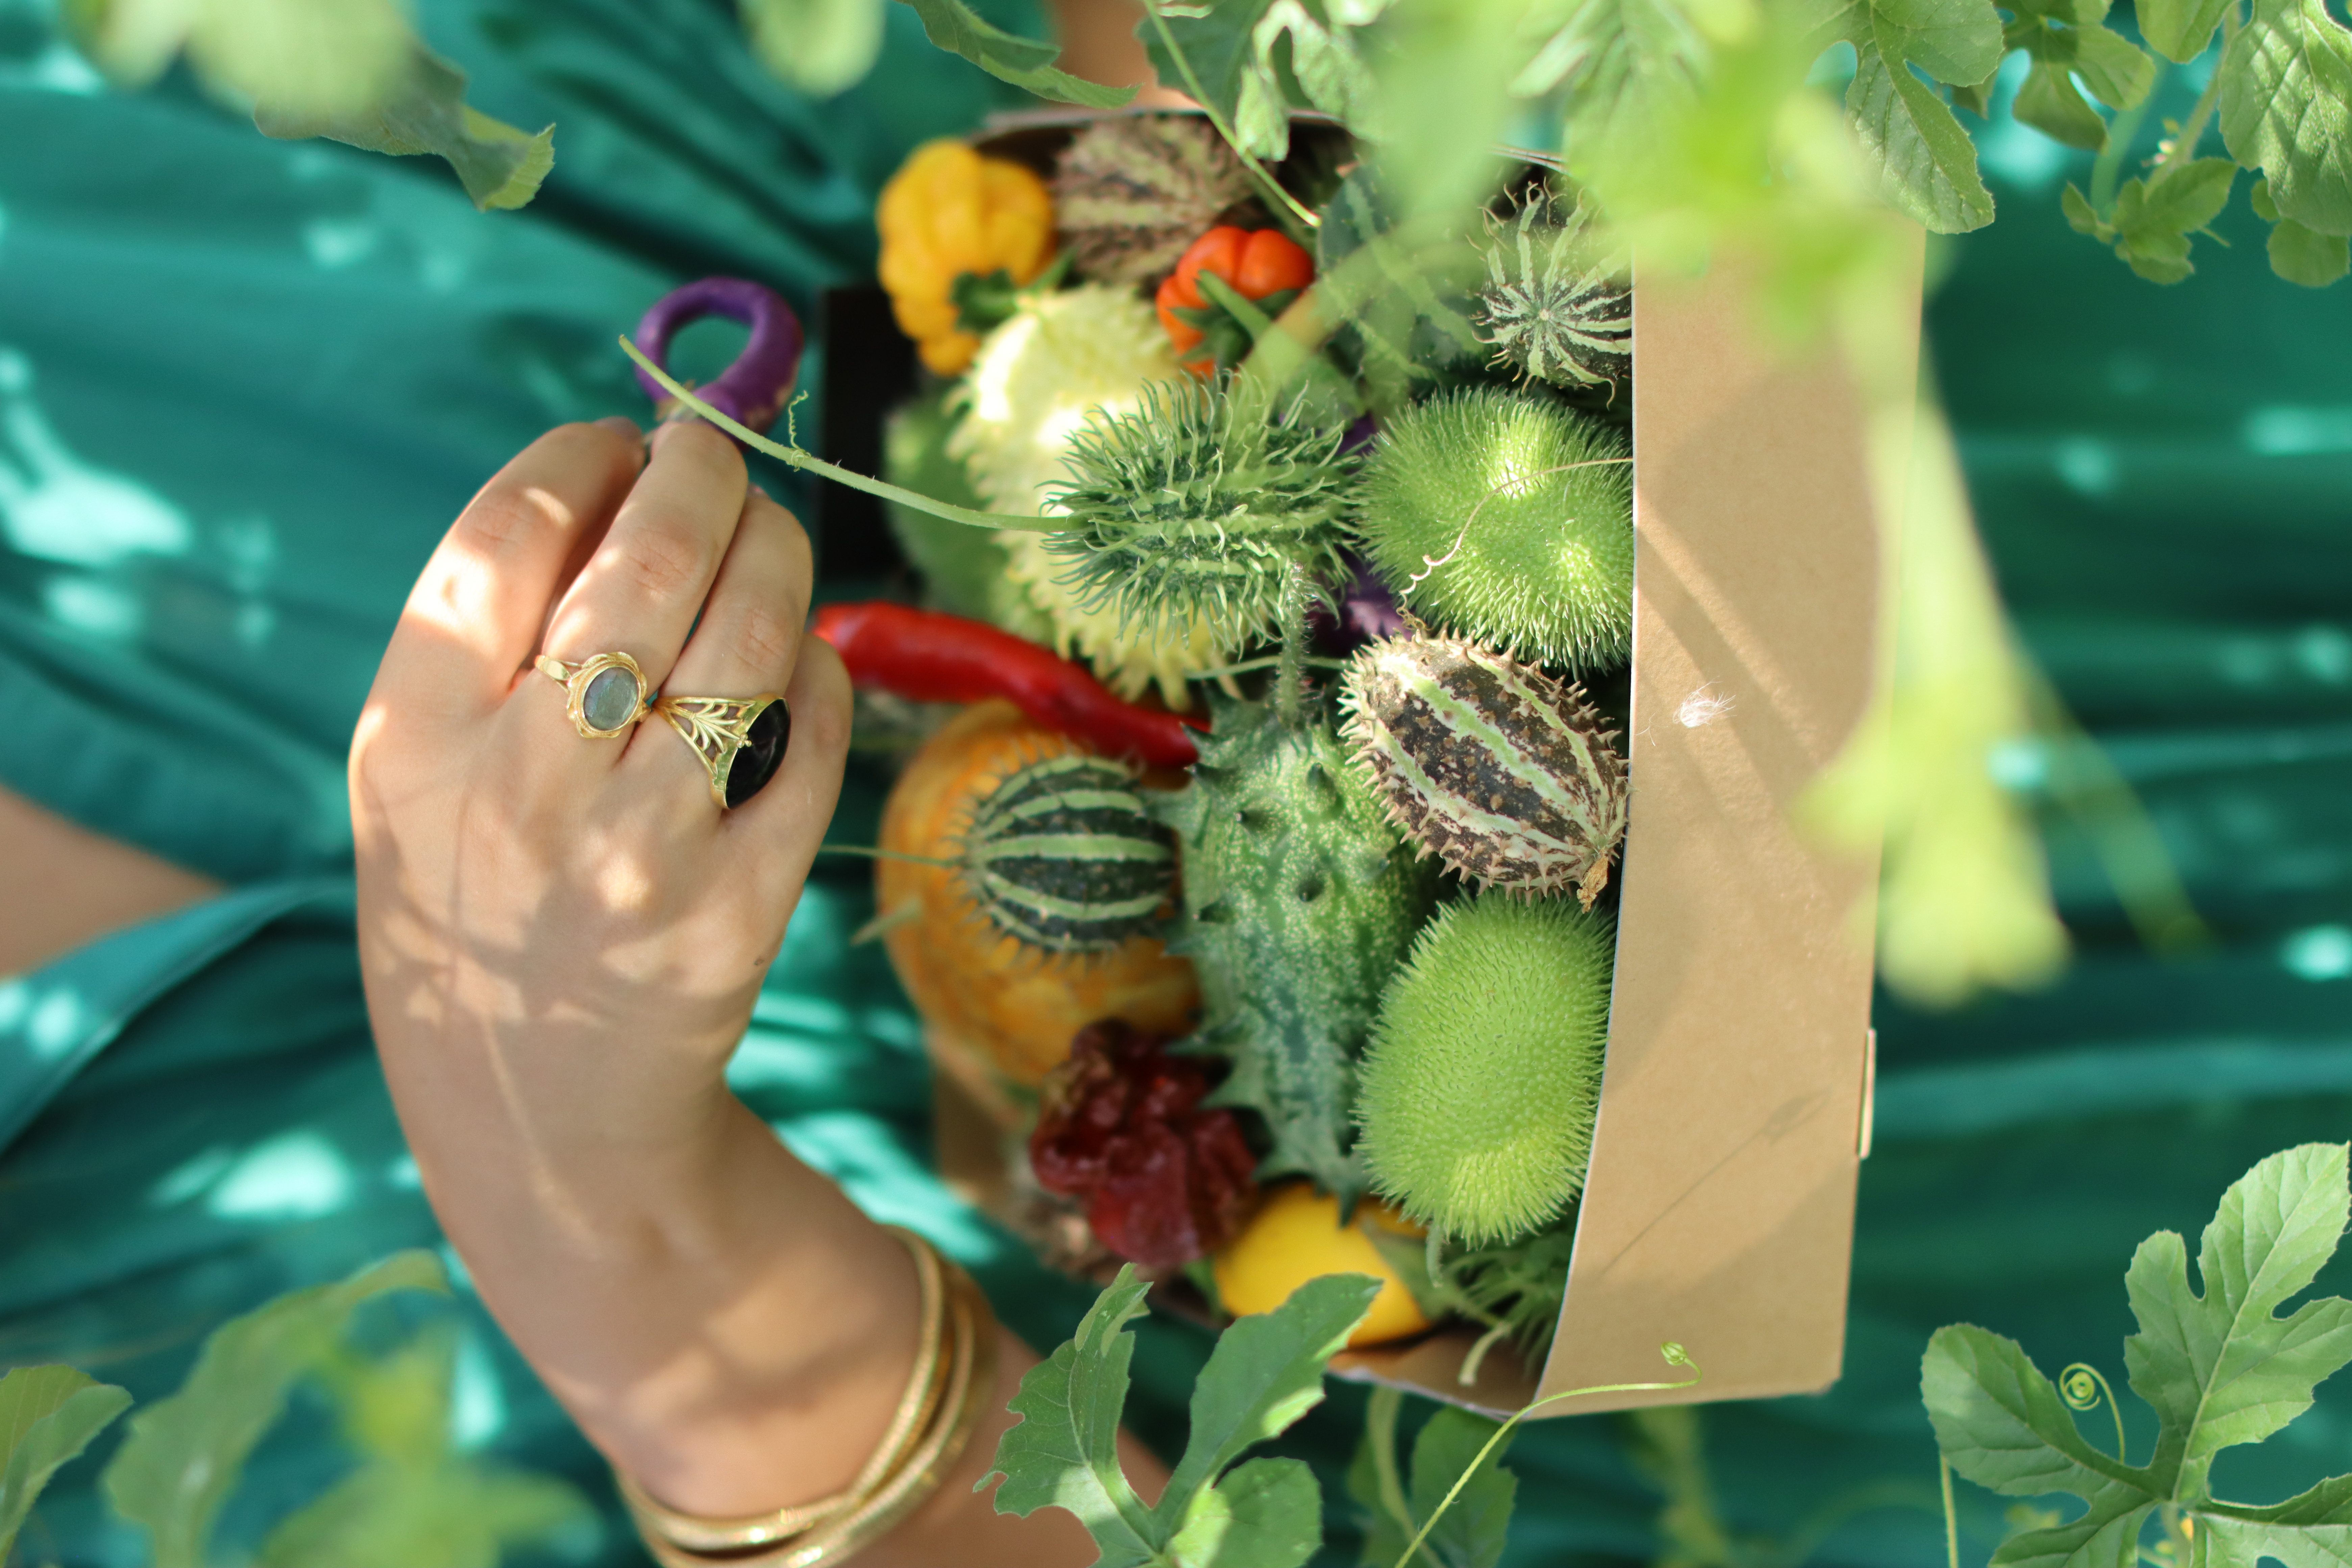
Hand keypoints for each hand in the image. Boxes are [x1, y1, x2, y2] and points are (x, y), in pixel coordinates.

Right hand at [350, 417, 910, 1507]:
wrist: (537, 1119)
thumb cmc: (475, 909)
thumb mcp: (420, 782)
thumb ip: (488, 643)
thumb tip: (621, 474)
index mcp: (412, 737)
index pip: (509, 529)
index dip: (585, 453)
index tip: (623, 439)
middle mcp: (520, 785)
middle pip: (649, 558)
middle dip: (705, 470)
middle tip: (720, 453)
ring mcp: (637, 849)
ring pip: (749, 632)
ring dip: (778, 550)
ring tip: (769, 535)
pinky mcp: (738, 904)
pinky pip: (809, 735)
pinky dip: (816, 670)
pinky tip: (796, 662)